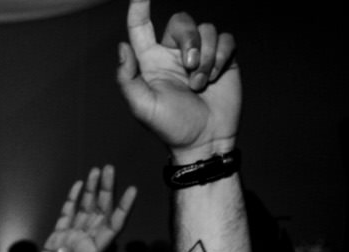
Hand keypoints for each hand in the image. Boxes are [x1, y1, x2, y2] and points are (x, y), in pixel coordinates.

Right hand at [34, 166, 138, 251]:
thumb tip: (65, 251)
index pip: (113, 226)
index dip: (122, 208)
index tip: (132, 190)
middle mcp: (87, 242)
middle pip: (101, 211)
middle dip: (106, 190)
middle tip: (109, 168)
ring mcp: (72, 240)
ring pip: (86, 210)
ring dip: (92, 191)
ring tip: (96, 171)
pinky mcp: (57, 241)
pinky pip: (67, 216)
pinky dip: (72, 201)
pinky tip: (78, 186)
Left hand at [116, 2, 240, 158]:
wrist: (204, 141)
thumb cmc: (171, 127)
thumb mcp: (142, 107)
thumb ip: (127, 78)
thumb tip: (122, 47)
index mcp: (151, 61)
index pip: (141, 27)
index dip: (139, 7)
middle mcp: (174, 53)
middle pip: (181, 22)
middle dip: (189, 40)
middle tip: (191, 68)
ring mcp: (200, 54)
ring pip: (206, 30)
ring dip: (207, 56)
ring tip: (201, 84)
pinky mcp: (223, 59)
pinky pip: (226, 39)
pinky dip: (222, 57)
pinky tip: (217, 77)